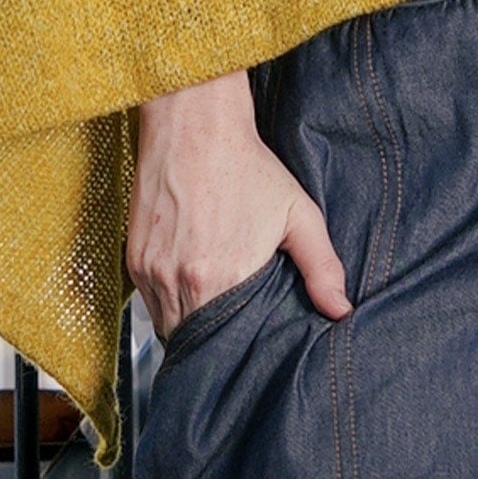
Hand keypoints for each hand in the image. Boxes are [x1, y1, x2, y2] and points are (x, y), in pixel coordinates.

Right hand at [127, 68, 351, 338]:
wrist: (195, 127)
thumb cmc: (247, 167)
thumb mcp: (298, 213)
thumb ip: (322, 266)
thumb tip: (342, 310)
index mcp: (224, 277)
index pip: (223, 346)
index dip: (233, 351)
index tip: (244, 348)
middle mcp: (182, 280)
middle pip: (192, 340)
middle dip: (211, 343)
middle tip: (229, 336)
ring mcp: (153, 270)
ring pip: (167, 324)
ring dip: (187, 323)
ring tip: (211, 311)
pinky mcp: (135, 258)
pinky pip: (148, 300)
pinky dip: (167, 301)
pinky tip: (188, 284)